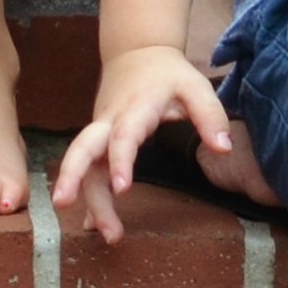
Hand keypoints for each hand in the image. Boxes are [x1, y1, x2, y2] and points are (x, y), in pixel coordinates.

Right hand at [47, 46, 239, 241]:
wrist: (137, 51)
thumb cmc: (168, 73)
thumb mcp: (195, 86)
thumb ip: (211, 116)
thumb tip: (224, 150)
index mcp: (135, 107)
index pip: (123, 136)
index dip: (120, 161)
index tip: (122, 190)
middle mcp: (110, 121)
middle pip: (83, 149)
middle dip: (72, 176)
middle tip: (63, 205)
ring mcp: (101, 131)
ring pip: (85, 166)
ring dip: (89, 199)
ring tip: (104, 235)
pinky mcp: (99, 140)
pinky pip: (89, 169)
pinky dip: (90, 196)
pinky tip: (92, 225)